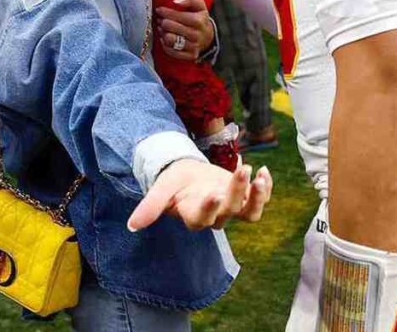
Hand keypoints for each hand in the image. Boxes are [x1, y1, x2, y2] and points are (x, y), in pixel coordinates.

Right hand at [128, 160, 271, 231]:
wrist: (188, 174)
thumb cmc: (173, 183)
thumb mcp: (161, 189)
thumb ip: (150, 207)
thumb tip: (131, 226)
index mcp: (193, 215)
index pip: (202, 218)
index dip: (209, 208)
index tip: (214, 193)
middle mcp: (215, 216)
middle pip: (230, 211)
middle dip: (237, 191)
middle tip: (242, 171)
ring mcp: (232, 209)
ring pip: (249, 213)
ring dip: (258, 197)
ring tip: (260, 175)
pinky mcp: (243, 199)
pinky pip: (259, 200)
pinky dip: (265, 188)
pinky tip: (263, 171)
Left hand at [156, 0, 212, 61]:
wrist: (207, 37)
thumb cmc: (199, 18)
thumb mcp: (199, 5)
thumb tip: (175, 2)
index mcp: (199, 21)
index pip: (177, 16)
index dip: (165, 12)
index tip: (159, 10)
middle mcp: (197, 35)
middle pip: (170, 27)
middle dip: (162, 22)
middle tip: (160, 19)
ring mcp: (194, 47)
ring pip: (169, 40)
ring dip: (162, 33)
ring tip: (161, 28)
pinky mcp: (190, 55)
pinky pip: (171, 51)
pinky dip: (165, 45)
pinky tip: (165, 38)